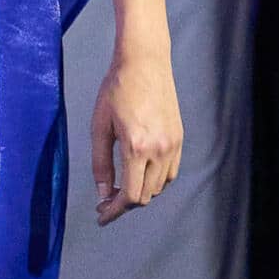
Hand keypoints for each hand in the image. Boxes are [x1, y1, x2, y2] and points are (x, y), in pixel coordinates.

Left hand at [92, 50, 182, 223]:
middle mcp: (159, 149)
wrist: (144, 62)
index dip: (114, 211)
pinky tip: (138, 174)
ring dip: (140, 192)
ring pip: (158, 186)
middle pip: (145, 196)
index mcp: (136, 147)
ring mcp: (173, 145)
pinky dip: (154, 180)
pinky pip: (170, 172)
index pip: (130, 196)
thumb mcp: (99, 127)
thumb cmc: (116, 90)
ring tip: (120, 188)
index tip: (101, 215)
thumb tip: (103, 193)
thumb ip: (100, 164)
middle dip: (123, 204)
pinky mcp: (179, 138)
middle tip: (105, 201)